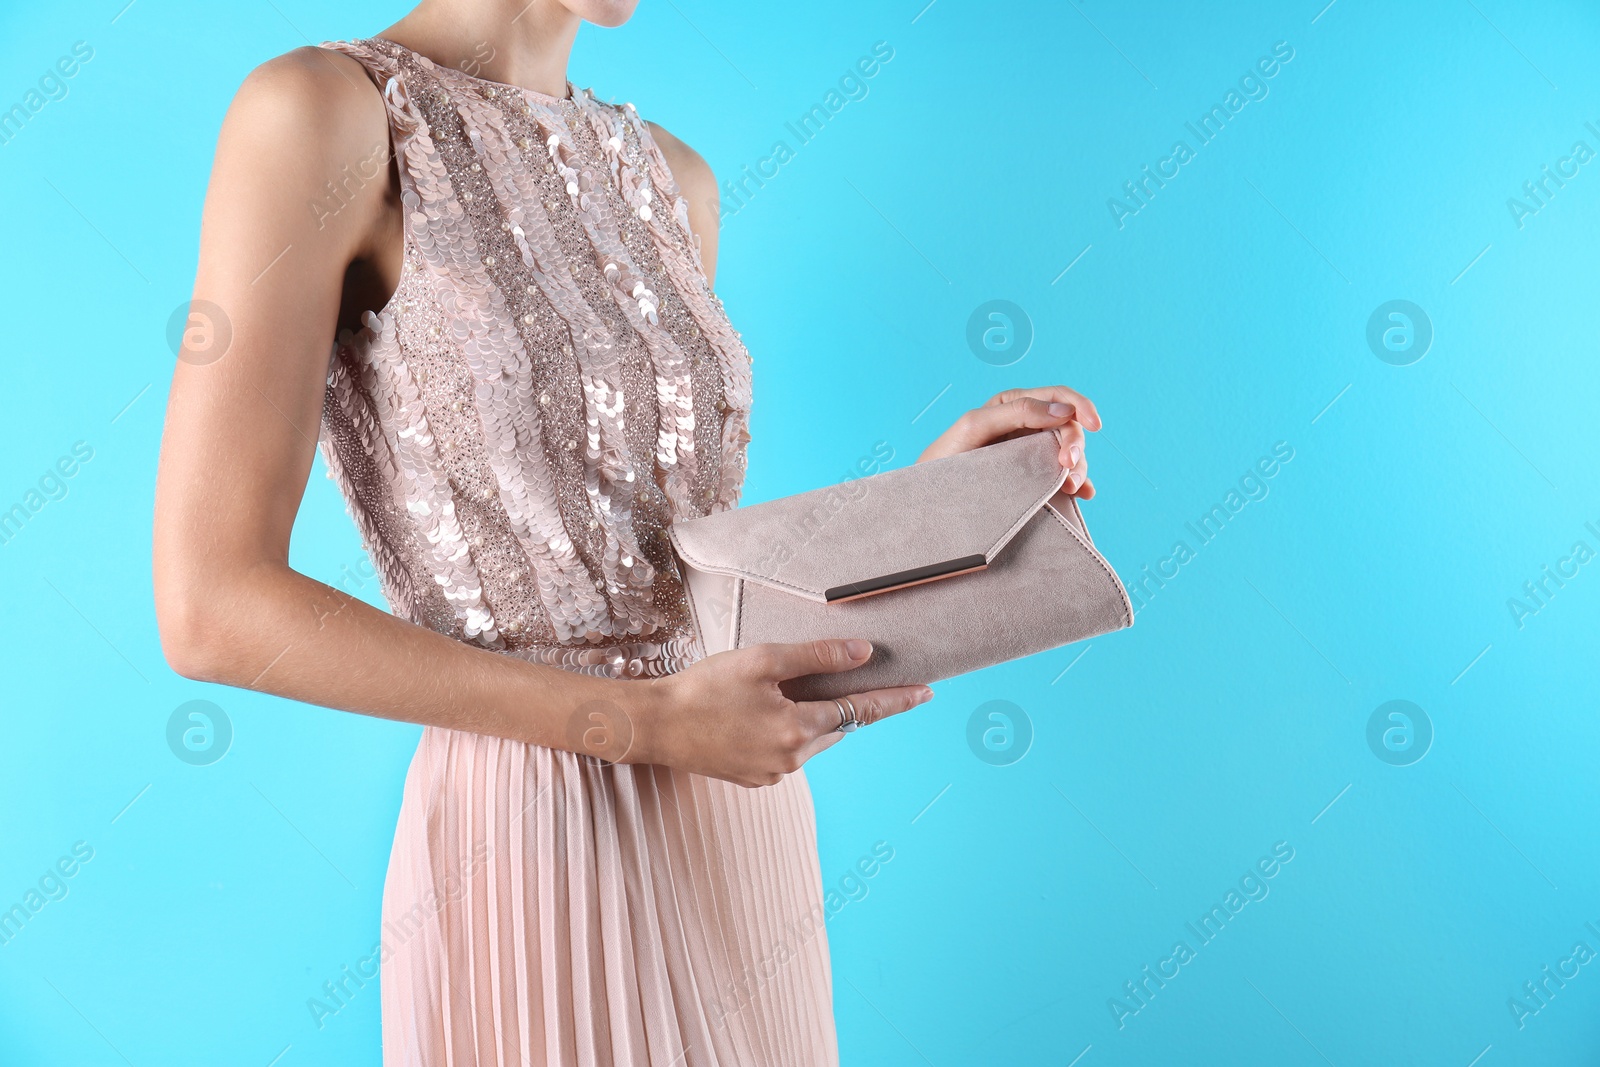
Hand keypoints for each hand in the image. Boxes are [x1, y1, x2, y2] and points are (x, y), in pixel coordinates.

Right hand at [620, 639, 931, 786]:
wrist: (654, 726)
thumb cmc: (705, 687)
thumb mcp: (763, 660)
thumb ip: (818, 657)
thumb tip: (865, 653)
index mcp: (798, 729)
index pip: (861, 710)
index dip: (895, 699)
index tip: (927, 692)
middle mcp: (792, 759)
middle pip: (837, 726)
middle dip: (844, 704)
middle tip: (845, 677)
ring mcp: (773, 774)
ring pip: (811, 740)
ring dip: (813, 718)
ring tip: (785, 691)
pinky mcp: (753, 779)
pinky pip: (785, 752)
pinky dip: (786, 731)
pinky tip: (760, 713)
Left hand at [918, 386, 1101, 498]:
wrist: (932, 494)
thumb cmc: (948, 454)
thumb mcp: (977, 425)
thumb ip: (1018, 411)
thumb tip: (1064, 410)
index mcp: (1016, 404)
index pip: (1058, 397)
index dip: (1081, 407)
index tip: (1094, 425)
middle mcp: (1028, 425)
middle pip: (1070, 427)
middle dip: (1076, 446)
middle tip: (1069, 470)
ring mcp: (1032, 452)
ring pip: (1070, 453)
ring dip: (1078, 468)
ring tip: (1072, 488)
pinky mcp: (1033, 477)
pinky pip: (1063, 476)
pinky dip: (1078, 484)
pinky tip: (1082, 494)